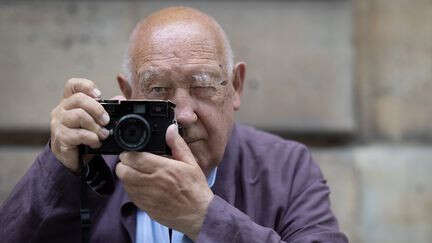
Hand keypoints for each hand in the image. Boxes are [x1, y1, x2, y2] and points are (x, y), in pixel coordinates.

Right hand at [50, 78, 109, 171]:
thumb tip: (120, 98)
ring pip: (79, 115)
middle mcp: (61, 109)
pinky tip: (96, 142)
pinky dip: (92, 138)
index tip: (99, 95)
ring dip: (96, 126)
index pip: (73, 85)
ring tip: (103, 134)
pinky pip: (79, 134)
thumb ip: (108, 108)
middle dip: (98, 109)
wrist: (74, 159)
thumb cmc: (84, 136)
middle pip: (79, 98)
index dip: (86, 86)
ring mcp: (58, 123)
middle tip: (106, 121)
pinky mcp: (60, 137)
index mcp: (70, 102)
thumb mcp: (96, 120)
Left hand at [116, 124, 213, 240]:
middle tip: (131, 162)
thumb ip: (178, 145)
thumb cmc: (196, 189)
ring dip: (126, 176)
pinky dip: (131, 188)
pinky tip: (141, 185)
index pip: (134, 158)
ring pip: (124, 183)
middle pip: (123, 170)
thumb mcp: (191, 163)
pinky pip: (130, 195)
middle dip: (124, 164)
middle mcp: (153, 182)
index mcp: (164, 169)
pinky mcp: (145, 207)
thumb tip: (170, 129)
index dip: (129, 153)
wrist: (198, 214)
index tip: (132, 152)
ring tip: (135, 172)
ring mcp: (147, 197)